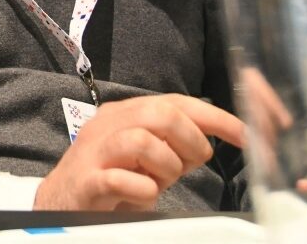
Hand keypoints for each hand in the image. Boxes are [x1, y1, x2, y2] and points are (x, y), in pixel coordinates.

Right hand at [35, 94, 245, 211]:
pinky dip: (141, 190)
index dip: (215, 118)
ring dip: (165, 166)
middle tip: (191, 164)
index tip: (245, 135)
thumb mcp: (147, 158)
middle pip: (159, 113)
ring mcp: (95, 153)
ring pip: (140, 141)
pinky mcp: (87, 182)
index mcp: (125, 114)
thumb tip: (211, 140)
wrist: (60, 203)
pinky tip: (142, 196)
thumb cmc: (111, 180)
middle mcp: (108, 126)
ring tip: (159, 182)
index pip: (176, 103)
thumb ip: (173, 145)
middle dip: (189, 140)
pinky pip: (119, 179)